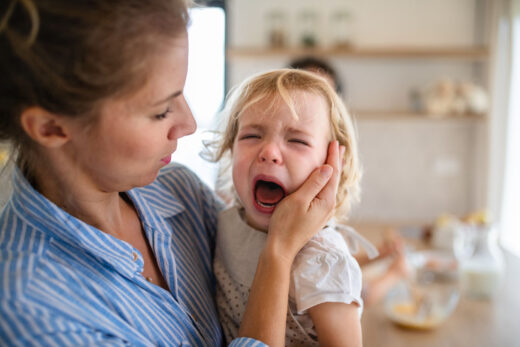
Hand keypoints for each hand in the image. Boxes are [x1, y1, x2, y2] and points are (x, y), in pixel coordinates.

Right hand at [266, 141, 343, 262]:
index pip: (332, 173)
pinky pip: (325, 193)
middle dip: (336, 162)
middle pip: (334, 179)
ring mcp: (323, 212)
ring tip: (336, 160)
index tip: (335, 143)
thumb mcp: (298, 200)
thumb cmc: (286, 224)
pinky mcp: (316, 216)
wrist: (281, 248)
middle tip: (340, 147)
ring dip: (333, 171)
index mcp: (325, 200)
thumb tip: (328, 168)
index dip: (333, 157)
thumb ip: (313, 183)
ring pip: (330, 186)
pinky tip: (325, 182)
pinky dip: (326, 182)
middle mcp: (328, 206)